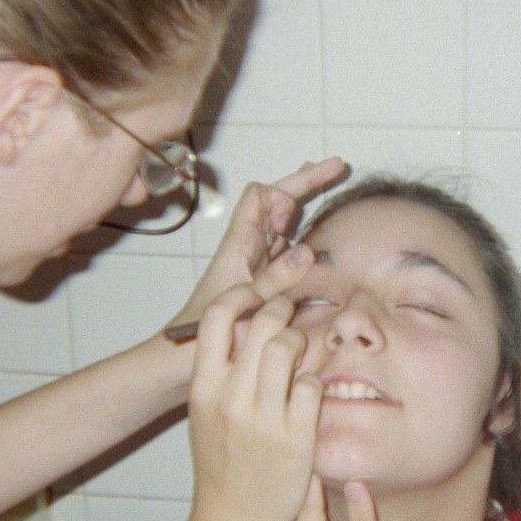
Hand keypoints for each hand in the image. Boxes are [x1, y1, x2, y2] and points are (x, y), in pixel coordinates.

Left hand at [168, 158, 346, 331]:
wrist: (182, 354)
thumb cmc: (207, 329)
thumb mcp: (247, 305)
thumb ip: (277, 278)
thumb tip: (307, 252)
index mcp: (239, 243)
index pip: (258, 196)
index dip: (280, 198)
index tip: (290, 223)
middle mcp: (248, 245)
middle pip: (276, 199)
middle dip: (306, 181)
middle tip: (337, 165)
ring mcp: (257, 259)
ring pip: (283, 220)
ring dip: (306, 199)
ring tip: (332, 176)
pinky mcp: (264, 275)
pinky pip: (287, 246)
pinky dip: (304, 231)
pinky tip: (320, 228)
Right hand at [182, 287, 322, 520]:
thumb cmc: (220, 465)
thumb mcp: (206, 414)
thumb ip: (222, 373)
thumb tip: (247, 326)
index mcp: (203, 388)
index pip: (216, 318)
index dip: (240, 295)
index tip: (256, 294)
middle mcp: (231, 398)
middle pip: (262, 325)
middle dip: (281, 311)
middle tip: (289, 316)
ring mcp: (264, 417)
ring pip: (289, 347)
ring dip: (300, 341)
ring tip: (300, 354)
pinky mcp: (295, 437)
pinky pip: (313, 385)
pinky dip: (314, 381)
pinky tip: (309, 391)